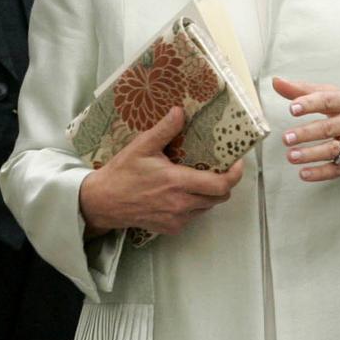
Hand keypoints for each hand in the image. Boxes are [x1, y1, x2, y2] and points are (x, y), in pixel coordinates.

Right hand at [78, 105, 243, 236]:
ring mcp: (176, 219)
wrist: (103, 203)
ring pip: (207, 207)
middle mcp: (181, 204)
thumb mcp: (142, 146)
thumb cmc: (122, 173)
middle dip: (223, 182)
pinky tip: (182, 192)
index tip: (237, 162)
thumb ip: (165, 130)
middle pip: (220, 197)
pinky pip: (193, 216)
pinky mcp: (170, 228)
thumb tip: (180, 111)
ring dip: (209, 194)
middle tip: (217, 167)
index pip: (220, 185)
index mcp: (177, 183)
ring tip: (198, 177)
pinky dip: (195, 205)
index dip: (235, 175)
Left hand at [275, 77, 339, 182]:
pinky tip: (303, 173)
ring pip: (332, 150)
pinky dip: (320, 173)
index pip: (328, 101)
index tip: (293, 107)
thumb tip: (277, 82)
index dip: (310, 103)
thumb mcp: (336, 97)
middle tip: (287, 137)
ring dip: (311, 154)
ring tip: (291, 156)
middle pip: (328, 128)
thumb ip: (305, 91)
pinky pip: (337, 169)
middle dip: (306, 133)